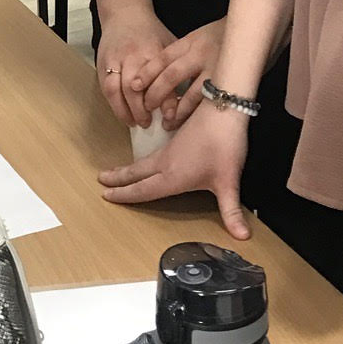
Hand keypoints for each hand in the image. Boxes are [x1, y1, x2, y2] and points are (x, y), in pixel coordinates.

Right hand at [95, 9, 174, 126]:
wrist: (125, 14)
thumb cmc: (152, 32)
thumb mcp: (170, 44)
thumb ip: (176, 69)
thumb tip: (187, 98)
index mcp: (154, 50)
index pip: (161, 80)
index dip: (165, 101)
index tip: (169, 116)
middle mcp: (133, 55)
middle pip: (135, 88)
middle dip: (141, 110)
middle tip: (148, 123)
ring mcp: (115, 59)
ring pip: (116, 89)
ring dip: (124, 110)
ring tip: (133, 122)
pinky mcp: (102, 63)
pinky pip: (105, 87)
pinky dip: (113, 103)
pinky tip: (122, 113)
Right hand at [98, 99, 252, 238]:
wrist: (225, 107)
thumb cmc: (224, 145)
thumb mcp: (228, 182)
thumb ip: (231, 211)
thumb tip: (242, 236)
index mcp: (172, 177)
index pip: (142, 190)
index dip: (124, 195)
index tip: (107, 196)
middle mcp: (166, 163)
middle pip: (136, 173)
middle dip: (118, 179)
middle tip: (100, 182)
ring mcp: (171, 149)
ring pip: (143, 162)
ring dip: (128, 169)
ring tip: (115, 172)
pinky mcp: (178, 138)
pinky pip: (153, 153)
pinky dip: (142, 160)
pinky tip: (147, 161)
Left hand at [138, 21, 223, 130]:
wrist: (253, 29)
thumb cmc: (221, 37)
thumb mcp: (198, 38)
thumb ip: (181, 54)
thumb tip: (155, 78)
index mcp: (191, 41)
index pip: (163, 57)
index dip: (147, 73)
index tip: (134, 86)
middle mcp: (202, 53)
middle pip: (172, 75)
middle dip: (157, 94)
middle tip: (147, 108)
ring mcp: (217, 68)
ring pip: (191, 94)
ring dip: (178, 111)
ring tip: (167, 123)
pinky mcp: (231, 82)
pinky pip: (210, 102)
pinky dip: (198, 114)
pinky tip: (190, 123)